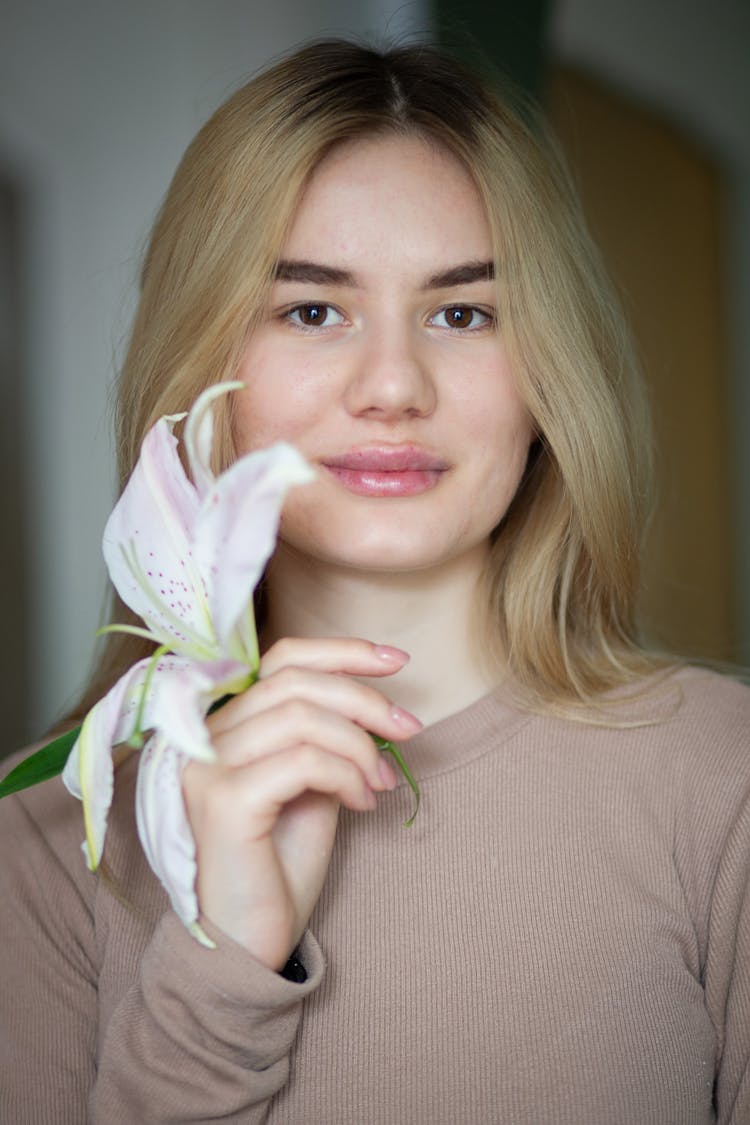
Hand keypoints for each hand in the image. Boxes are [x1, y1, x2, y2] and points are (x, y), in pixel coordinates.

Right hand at [182, 638, 421, 969]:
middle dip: (365, 700)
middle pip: (296, 682)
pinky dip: (346, 776)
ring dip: (360, 745)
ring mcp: (208, 767)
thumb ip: (325, 739)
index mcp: (224, 727)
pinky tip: (362, 806)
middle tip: (409, 731)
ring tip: (382, 783)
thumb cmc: (280, 867)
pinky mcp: (225, 801)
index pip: (282, 660)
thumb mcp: (312, 786)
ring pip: (302, 716)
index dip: (343, 652)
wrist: (251, 944)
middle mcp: (204, 738)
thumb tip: (373, 701)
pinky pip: (303, 761)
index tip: (398, 661)